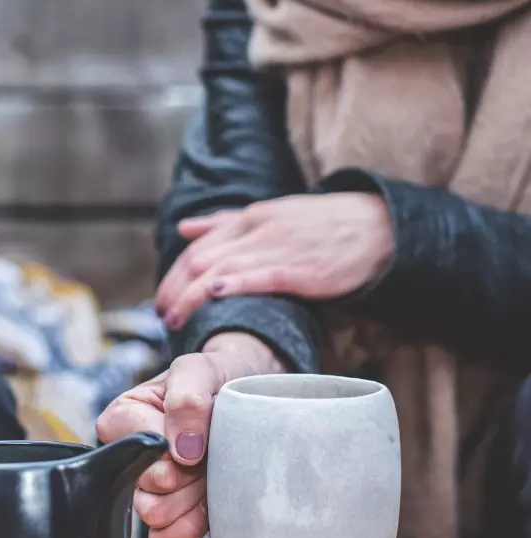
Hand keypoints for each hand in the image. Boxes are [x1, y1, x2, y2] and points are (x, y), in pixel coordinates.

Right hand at [96, 332, 285, 537]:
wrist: (249, 396)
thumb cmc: (216, 377)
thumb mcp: (199, 370)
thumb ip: (186, 400)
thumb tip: (182, 450)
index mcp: (122, 418)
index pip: (137, 451)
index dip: (171, 451)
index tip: (197, 440)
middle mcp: (129, 456)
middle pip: (147, 489)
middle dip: (186, 477)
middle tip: (209, 457)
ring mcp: (150, 488)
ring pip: (156, 515)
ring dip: (190, 500)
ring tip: (210, 477)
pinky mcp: (170, 514)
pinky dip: (190, 528)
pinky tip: (208, 511)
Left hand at [155, 193, 394, 328]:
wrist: (378, 227)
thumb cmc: (321, 225)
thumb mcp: (270, 214)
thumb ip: (224, 223)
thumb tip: (183, 229)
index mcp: (249, 218)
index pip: (196, 248)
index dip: (173, 276)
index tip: (160, 301)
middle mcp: (259, 230)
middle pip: (200, 260)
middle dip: (174, 291)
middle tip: (161, 317)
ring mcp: (280, 247)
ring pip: (221, 269)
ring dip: (191, 296)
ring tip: (175, 321)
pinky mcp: (302, 268)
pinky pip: (261, 275)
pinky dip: (234, 283)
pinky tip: (213, 294)